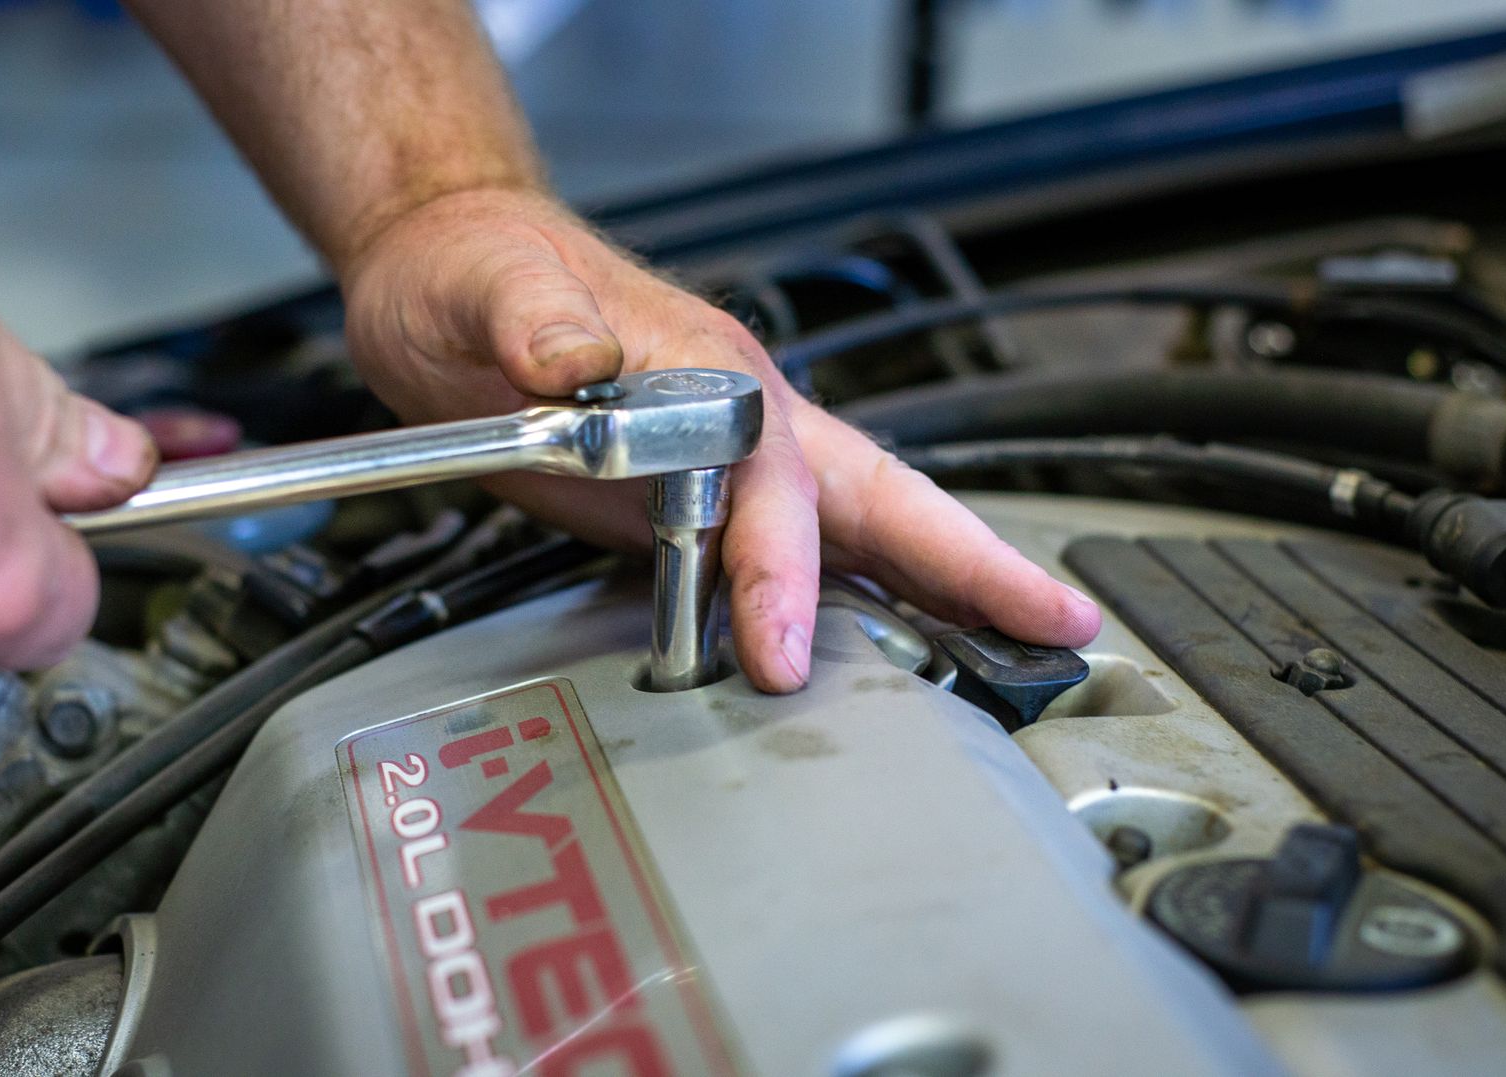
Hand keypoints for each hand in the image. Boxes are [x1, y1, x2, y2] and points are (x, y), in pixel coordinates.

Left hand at [343, 188, 1099, 692]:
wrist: (450, 268)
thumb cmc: (477, 270)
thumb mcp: (487, 287)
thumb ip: (533, 325)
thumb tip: (574, 367)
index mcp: (708, 368)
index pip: (770, 483)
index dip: (781, 572)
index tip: (781, 651)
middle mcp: (743, 414)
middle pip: (880, 495)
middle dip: (970, 562)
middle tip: (1056, 620)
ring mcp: (730, 458)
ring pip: (857, 527)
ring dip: (937, 587)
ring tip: (1019, 645)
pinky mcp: (693, 497)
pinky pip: (794, 555)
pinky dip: (851, 602)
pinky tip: (882, 645)